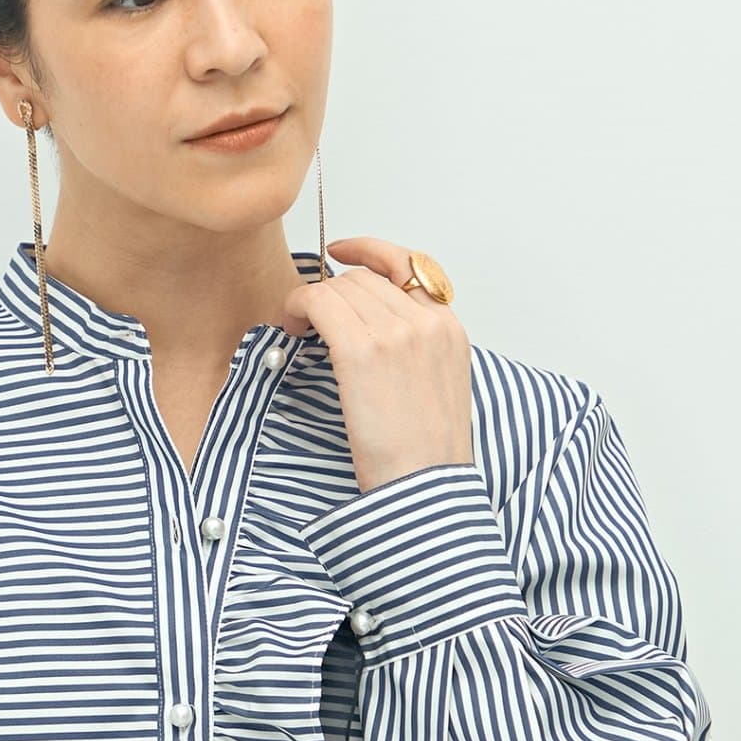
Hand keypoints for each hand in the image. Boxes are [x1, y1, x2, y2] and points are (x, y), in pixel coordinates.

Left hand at [281, 234, 474, 493]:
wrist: (425, 489)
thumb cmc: (425, 455)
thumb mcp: (440, 389)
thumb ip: (418, 350)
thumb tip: (374, 332)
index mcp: (449, 329)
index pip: (408, 265)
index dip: (368, 252)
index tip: (340, 253)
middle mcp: (426, 322)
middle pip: (364, 277)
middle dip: (331, 291)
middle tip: (309, 320)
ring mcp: (396, 333)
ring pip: (339, 287)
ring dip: (311, 302)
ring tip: (298, 331)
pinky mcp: (363, 351)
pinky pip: (319, 303)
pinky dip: (297, 307)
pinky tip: (291, 330)